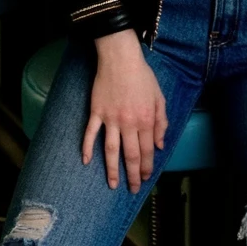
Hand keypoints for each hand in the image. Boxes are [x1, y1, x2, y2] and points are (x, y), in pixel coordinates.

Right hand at [82, 29, 167, 193]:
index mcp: (145, 119)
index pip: (147, 149)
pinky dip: (86, 148)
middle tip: (132, 188)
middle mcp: (128, 122)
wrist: (120, 57)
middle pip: (130, 154)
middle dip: (132, 174)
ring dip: (111, 169)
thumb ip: (161, 121)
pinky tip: (85, 161)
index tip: (145, 177)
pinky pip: (90, 133)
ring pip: (110, 150)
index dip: (146, 166)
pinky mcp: (97, 112)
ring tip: (112, 184)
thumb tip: (160, 144)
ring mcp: (110, 118)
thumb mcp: (159, 96)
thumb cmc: (142, 76)